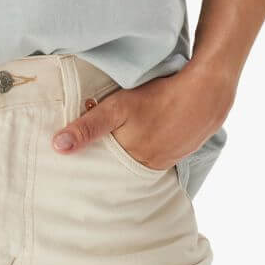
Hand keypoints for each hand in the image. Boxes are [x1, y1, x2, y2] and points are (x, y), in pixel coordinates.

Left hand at [50, 63, 235, 168]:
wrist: (206, 94)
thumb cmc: (158, 97)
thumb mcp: (117, 108)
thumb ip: (88, 127)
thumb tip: (58, 147)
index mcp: (130, 160)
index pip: (102, 171)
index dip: (88, 167)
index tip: (72, 167)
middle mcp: (148, 166)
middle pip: (119, 169)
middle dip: (105, 164)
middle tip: (89, 157)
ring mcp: (165, 161)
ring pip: (137, 164)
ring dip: (126, 158)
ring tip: (114, 147)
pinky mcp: (177, 153)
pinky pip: (154, 158)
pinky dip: (144, 152)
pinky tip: (141, 140)